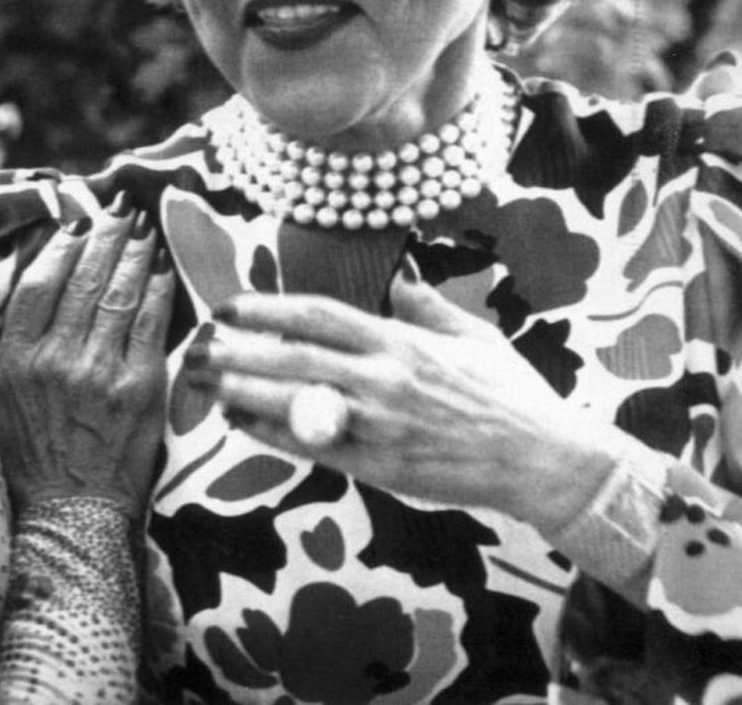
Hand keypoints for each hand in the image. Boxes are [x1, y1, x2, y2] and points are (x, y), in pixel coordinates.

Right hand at [0, 200, 174, 514]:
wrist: (70, 511)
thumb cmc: (31, 454)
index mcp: (16, 360)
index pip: (38, 285)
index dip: (60, 248)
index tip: (76, 224)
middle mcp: (55, 360)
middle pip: (84, 280)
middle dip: (105, 237)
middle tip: (121, 208)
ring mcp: (99, 372)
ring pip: (119, 294)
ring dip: (134, 253)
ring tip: (144, 227)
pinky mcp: (138, 387)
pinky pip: (150, 323)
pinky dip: (157, 289)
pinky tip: (163, 267)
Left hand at [196, 258, 616, 533]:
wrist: (542, 460)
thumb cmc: (510, 393)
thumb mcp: (472, 334)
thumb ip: (425, 304)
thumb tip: (398, 274)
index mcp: (401, 341)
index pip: (318, 315)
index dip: (266, 307)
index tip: (230, 304)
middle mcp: (383, 379)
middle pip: (292, 357)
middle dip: (238, 348)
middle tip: (198, 343)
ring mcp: (378, 425)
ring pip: (293, 402)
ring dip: (241, 389)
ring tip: (202, 380)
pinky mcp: (378, 468)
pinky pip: (311, 448)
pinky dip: (270, 433)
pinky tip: (240, 421)